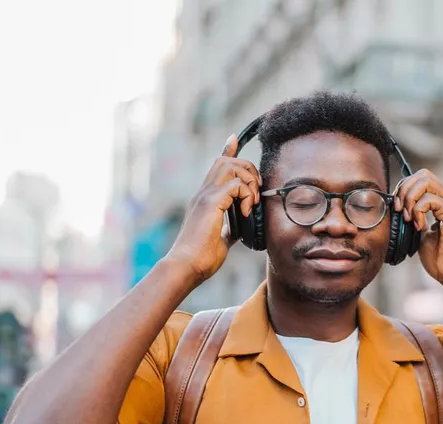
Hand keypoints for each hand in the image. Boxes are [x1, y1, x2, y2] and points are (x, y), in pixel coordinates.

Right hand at [166, 134, 261, 283]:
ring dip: (249, 180)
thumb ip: (231, 229)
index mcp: (205, 199)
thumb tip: (241, 228)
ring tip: (252, 202)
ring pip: (231, 166)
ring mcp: (205, 196)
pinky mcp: (210, 203)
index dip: (227, 150)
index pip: (217, 167)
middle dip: (248, 168)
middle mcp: (203, 193)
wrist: (187, 266)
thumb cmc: (201, 257)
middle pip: (226, 160)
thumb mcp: (222, 239)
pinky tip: (247, 212)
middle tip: (256, 192)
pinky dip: (247, 195)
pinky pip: (236, 185)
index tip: (234, 138)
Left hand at [395, 169, 442, 300]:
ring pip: (425, 180)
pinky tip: (419, 227)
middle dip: (404, 189)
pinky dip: (418, 211)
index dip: (404, 189)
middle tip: (399, 211)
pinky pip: (429, 199)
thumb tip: (397, 208)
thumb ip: (413, 218)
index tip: (396, 209)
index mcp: (442, 202)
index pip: (420, 179)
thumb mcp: (420, 234)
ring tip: (408, 218)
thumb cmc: (441, 259)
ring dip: (409, 198)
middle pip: (422, 174)